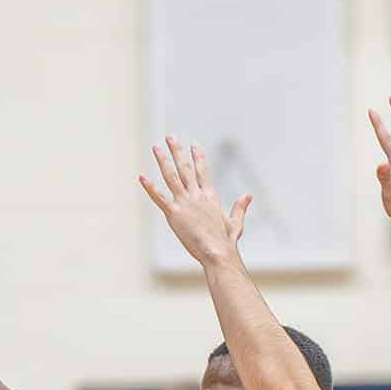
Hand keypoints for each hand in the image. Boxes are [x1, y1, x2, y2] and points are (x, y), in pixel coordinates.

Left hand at [139, 136, 250, 264]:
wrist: (217, 252)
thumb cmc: (226, 242)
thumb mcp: (235, 222)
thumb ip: (239, 207)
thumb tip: (248, 195)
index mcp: (210, 196)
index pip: (203, 171)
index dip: (198, 157)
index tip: (193, 144)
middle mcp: (197, 195)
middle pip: (186, 168)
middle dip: (177, 151)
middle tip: (170, 137)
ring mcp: (185, 203)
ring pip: (171, 176)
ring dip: (163, 160)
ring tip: (156, 147)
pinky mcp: (174, 214)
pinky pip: (159, 198)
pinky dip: (150, 187)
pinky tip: (142, 177)